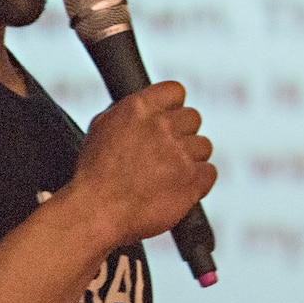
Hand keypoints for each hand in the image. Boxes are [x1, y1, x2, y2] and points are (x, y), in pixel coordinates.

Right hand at [67, 81, 216, 246]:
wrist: (96, 211)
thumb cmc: (94, 176)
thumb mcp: (102, 128)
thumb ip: (128, 112)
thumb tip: (147, 108)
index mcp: (138, 108)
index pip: (175, 91)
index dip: (173, 107)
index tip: (169, 121)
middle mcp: (162, 126)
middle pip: (193, 118)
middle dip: (182, 135)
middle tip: (165, 155)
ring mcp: (179, 152)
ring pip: (203, 146)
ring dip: (190, 159)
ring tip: (169, 175)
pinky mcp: (192, 179)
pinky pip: (209, 172)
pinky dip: (198, 182)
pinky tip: (179, 189)